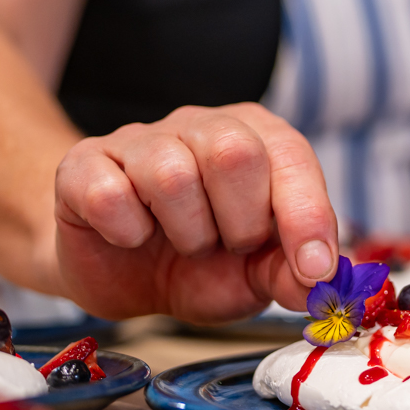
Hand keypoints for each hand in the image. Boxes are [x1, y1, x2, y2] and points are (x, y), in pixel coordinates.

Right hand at [53, 103, 337, 322]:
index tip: (313, 268)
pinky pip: (109, 192)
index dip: (306, 215)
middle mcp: (200, 126)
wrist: (121, 276)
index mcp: (255, 138)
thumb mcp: (255, 275)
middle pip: (234, 152)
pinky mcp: (85, 165)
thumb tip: (324, 283)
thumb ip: (292, 274)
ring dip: (187, 231)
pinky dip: (127, 231)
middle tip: (227, 246)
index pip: (291, 156)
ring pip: (172, 173)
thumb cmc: (197, 263)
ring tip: (183, 243)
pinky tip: (132, 237)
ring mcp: (140, 140)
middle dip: (240, 222)